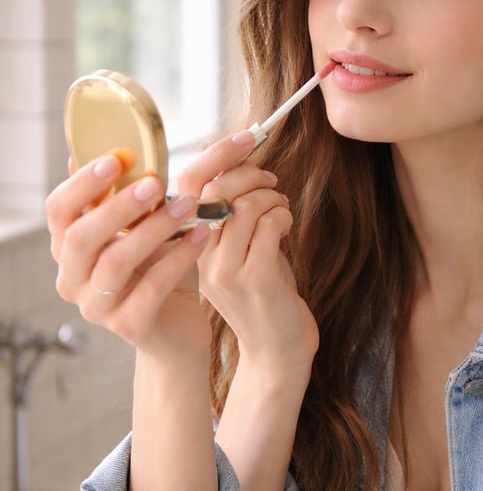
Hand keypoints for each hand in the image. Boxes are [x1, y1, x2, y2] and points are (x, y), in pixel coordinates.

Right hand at [46, 154, 212, 357]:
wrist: (179, 328)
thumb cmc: (158, 269)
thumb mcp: (140, 230)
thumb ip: (124, 199)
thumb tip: (114, 149)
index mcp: (69, 250)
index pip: (57, 212)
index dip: (82, 184)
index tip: (116, 158)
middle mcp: (73, 280)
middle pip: (80, 238)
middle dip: (117, 206)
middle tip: (154, 182)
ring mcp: (97, 308)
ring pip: (116, 262)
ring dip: (153, 228)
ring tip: (188, 204)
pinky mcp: (129, 327)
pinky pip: (153, 287)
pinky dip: (178, 257)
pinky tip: (201, 234)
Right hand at [183, 132, 319, 384]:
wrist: (277, 351)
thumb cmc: (262, 295)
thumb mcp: (239, 250)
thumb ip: (231, 213)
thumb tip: (239, 161)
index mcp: (187, 247)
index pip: (188, 184)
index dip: (218, 153)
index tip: (246, 138)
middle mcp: (199, 259)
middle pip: (215, 188)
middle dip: (250, 171)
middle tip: (271, 179)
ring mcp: (225, 271)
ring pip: (246, 204)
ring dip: (272, 195)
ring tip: (282, 208)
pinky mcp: (255, 279)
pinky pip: (270, 223)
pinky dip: (284, 214)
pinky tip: (288, 225)